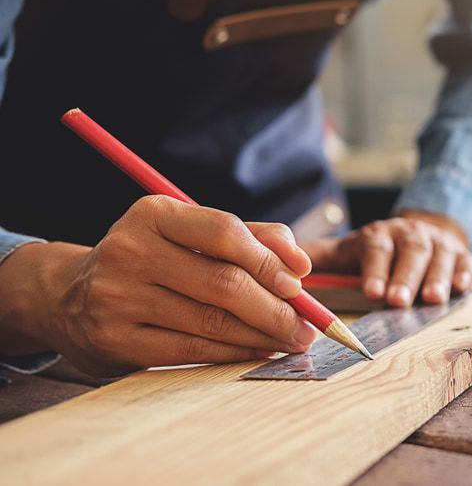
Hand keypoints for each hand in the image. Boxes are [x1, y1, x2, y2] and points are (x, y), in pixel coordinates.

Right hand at [0, 195, 315, 375]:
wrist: (67, 296)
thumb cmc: (152, 260)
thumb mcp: (188, 234)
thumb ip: (249, 237)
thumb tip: (299, 264)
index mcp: (155, 214)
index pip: (224, 232)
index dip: (269, 259)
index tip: (300, 283)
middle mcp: (131, 251)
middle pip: (223, 282)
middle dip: (276, 308)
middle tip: (307, 325)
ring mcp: (118, 297)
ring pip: (211, 321)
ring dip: (261, 334)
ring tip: (291, 340)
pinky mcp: (115, 340)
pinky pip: (190, 350)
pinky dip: (233, 353)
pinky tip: (258, 351)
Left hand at [301, 211, 471, 307]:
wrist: (421, 232)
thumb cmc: (377, 251)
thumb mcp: (348, 250)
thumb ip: (318, 258)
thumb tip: (278, 264)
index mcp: (379, 235)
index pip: (376, 247)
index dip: (375, 269)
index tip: (371, 291)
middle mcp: (410, 235)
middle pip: (410, 252)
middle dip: (404, 277)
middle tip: (397, 301)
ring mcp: (438, 244)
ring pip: (439, 257)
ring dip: (436, 278)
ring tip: (432, 299)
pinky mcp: (461, 255)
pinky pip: (466, 262)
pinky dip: (465, 274)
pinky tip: (463, 287)